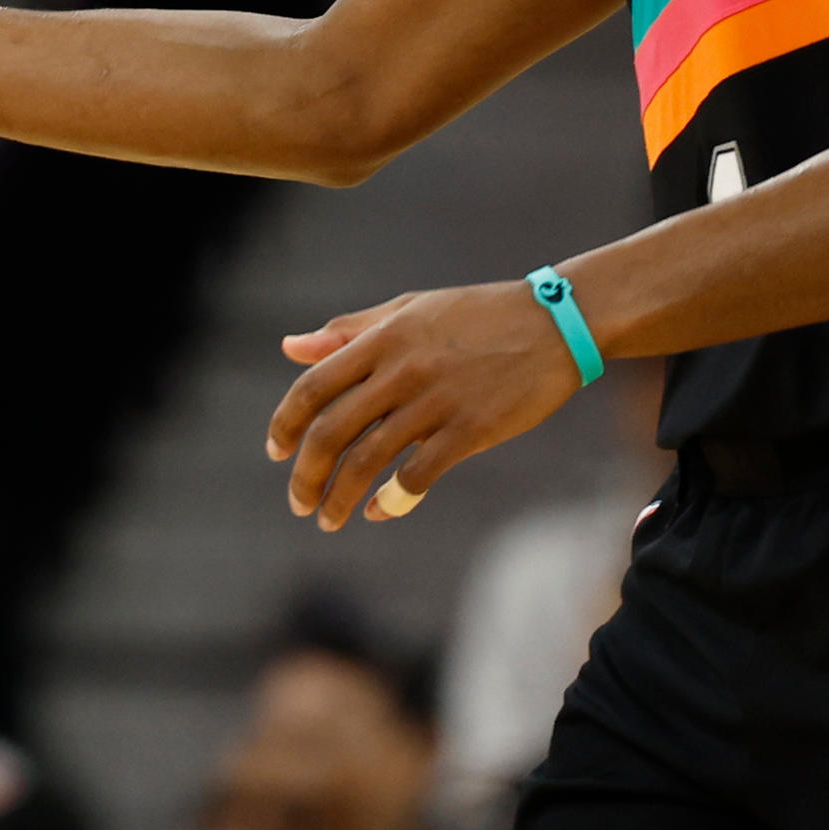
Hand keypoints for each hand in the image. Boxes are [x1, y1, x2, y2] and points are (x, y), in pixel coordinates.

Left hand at [263, 282, 590, 531]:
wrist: (553, 324)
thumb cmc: (475, 315)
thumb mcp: (407, 310)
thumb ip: (347, 331)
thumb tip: (290, 348)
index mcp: (380, 340)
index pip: (312, 387)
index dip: (286, 424)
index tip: (276, 451)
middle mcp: (399, 371)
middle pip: (332, 432)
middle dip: (306, 475)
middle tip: (299, 502)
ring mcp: (435, 403)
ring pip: (368, 460)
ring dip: (340, 497)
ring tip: (329, 519)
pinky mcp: (470, 431)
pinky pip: (418, 476)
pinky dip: (391, 500)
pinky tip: (379, 511)